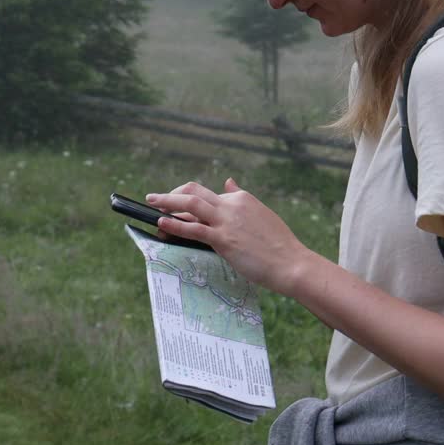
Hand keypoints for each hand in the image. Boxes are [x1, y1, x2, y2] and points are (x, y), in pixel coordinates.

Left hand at [146, 179, 308, 295]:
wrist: (291, 262)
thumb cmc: (278, 245)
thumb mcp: (260, 214)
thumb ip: (241, 199)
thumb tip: (228, 182)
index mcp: (242, 198)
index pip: (209, 194)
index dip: (190, 200)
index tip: (178, 206)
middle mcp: (232, 204)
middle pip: (194, 191)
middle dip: (172, 193)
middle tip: (156, 198)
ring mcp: (227, 221)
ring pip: (190, 204)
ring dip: (167, 201)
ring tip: (152, 203)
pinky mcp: (223, 239)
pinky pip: (193, 228)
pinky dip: (174, 224)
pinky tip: (162, 223)